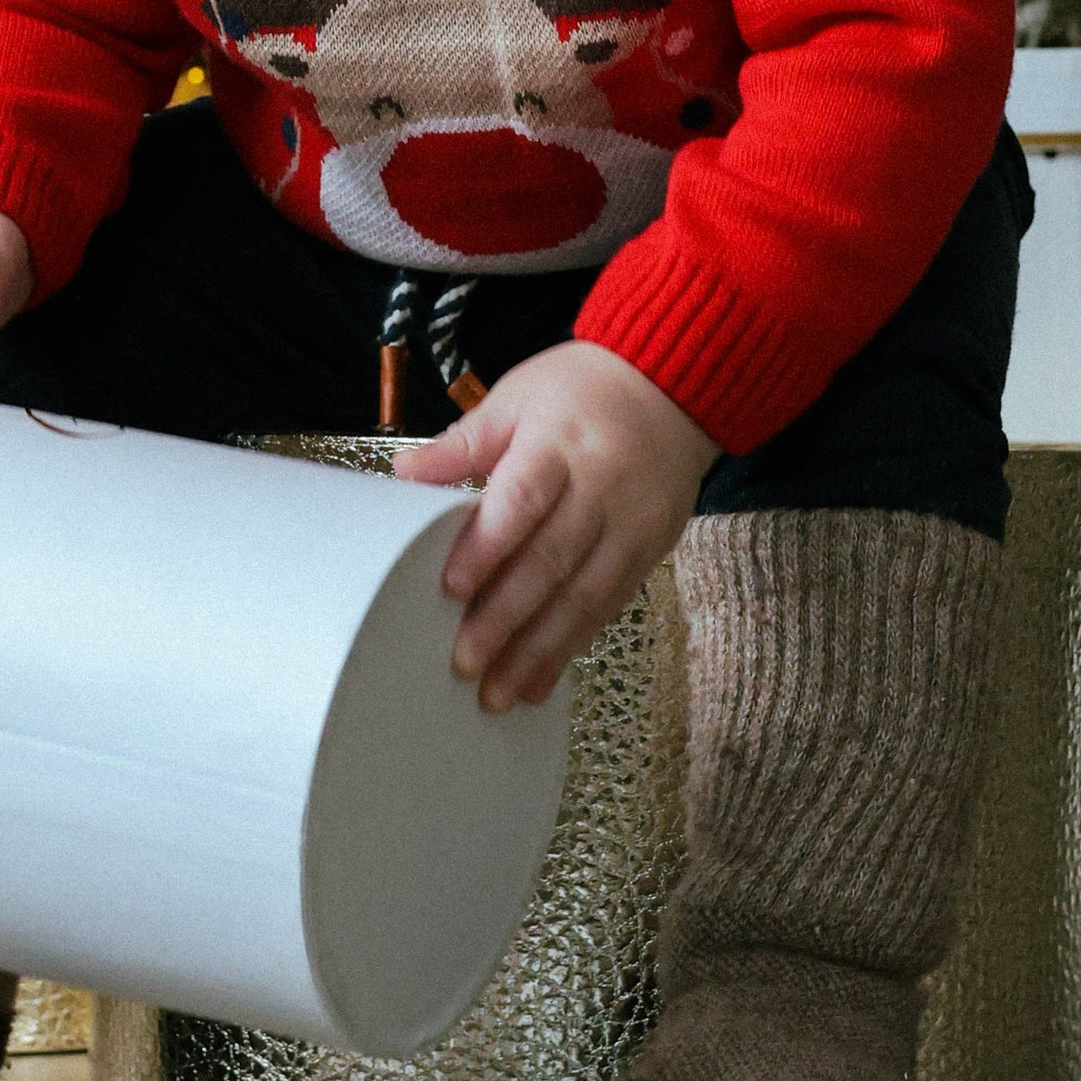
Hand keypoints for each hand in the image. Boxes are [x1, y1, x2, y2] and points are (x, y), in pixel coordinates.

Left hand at [393, 340, 715, 710]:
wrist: (675, 387)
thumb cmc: (585, 389)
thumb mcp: (521, 394)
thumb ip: (465, 442)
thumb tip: (404, 474)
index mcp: (562, 444)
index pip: (523, 500)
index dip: (488, 546)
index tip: (451, 588)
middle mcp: (602, 490)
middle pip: (552, 560)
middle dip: (507, 617)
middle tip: (464, 662)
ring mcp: (632, 526)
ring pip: (584, 596)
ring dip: (539, 650)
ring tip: (498, 694)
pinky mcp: (649, 552)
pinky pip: (609, 606)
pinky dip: (573, 647)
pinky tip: (540, 681)